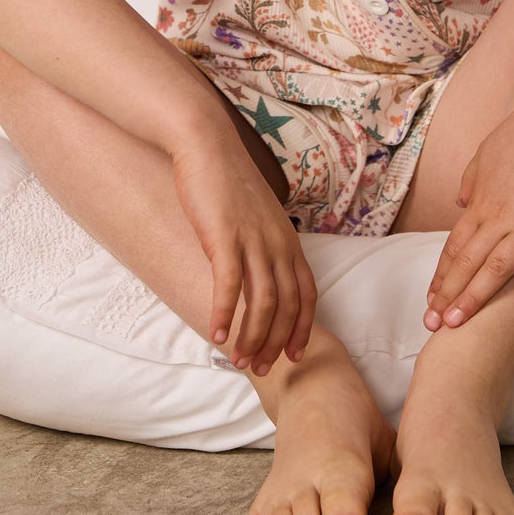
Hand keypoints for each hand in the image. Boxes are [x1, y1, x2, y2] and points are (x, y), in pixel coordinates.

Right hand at [170, 132, 319, 375]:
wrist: (206, 145)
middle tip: (261, 369)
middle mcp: (278, 243)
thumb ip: (262, 245)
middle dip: (276, 342)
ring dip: (252, 337)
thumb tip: (256, 274)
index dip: (303, 328)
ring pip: (263, 302)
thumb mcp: (256, 216)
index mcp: (288, 239)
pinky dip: (225, 314)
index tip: (294, 355)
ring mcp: (253, 240)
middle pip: (287, 306)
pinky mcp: (225, 237)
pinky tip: (216, 333)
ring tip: (239, 360)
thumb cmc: (227, 181)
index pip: (307, 294)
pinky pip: (229, 285)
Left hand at [422, 92, 513, 331]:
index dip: (442, 276)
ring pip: (499, 268)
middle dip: (448, 295)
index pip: (456, 247)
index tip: (431, 300)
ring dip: (479, 298)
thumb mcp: (486, 152)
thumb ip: (471, 182)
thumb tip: (461, 204)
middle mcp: (501, 216)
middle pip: (469, 263)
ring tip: (463, 326)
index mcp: (482, 202)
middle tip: (433, 325)